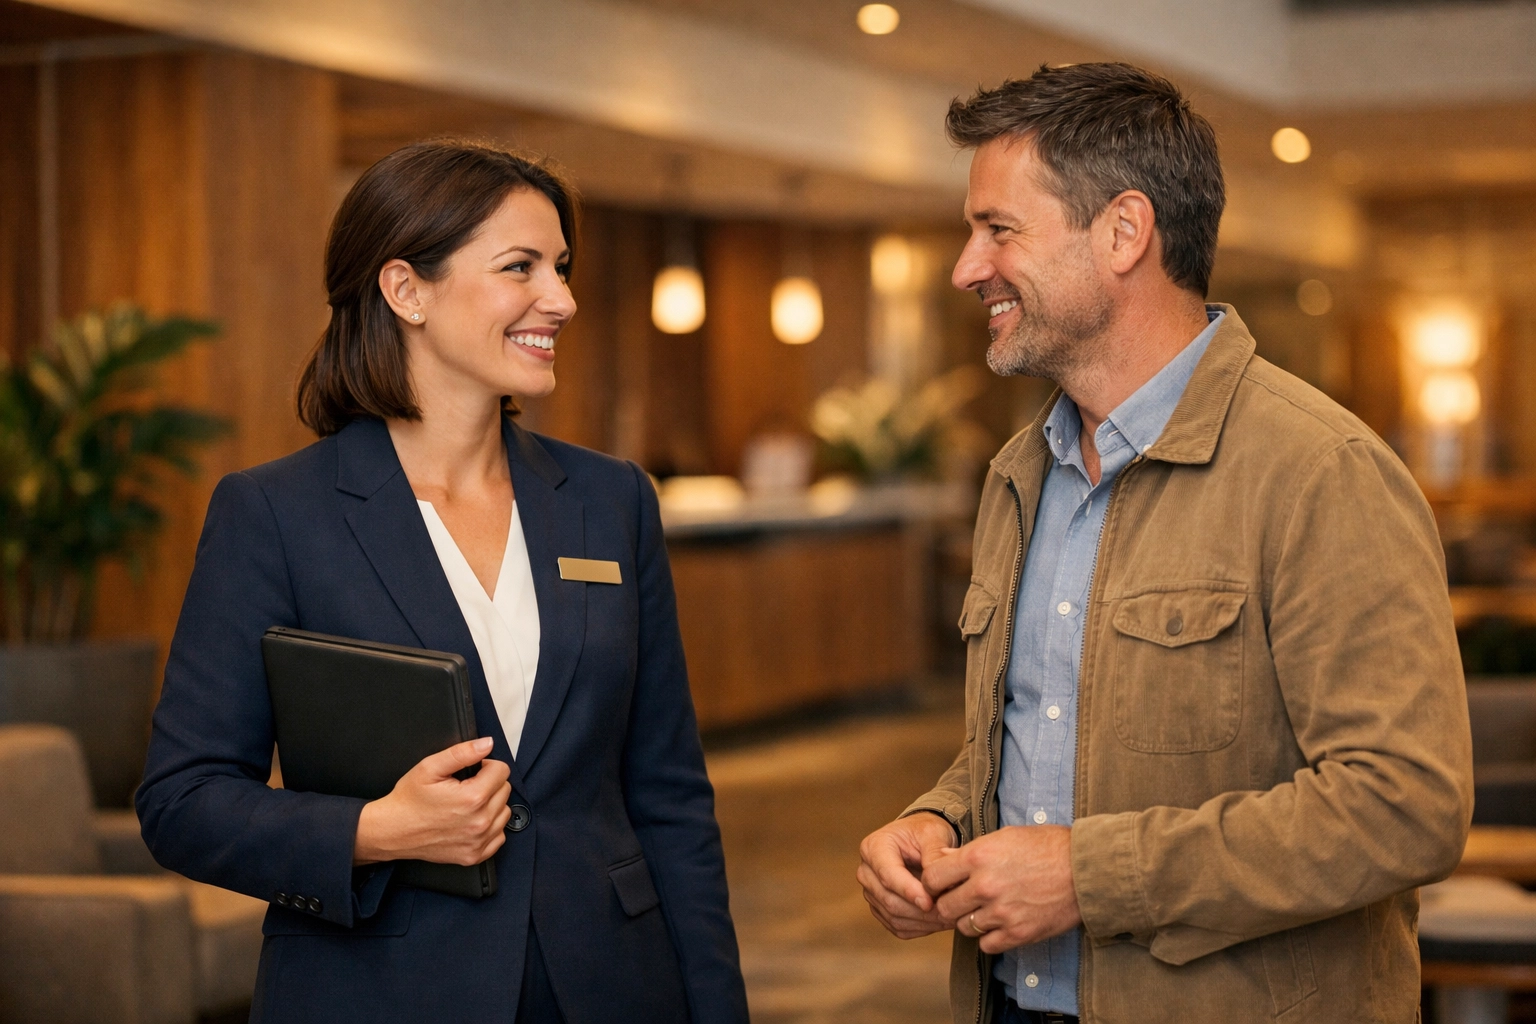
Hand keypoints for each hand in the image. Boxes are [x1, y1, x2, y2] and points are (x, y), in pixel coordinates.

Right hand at [354, 737, 511, 866]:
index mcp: (472, 798)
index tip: (472, 771)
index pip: (502, 771)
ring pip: (504, 813)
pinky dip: (490, 828)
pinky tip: (471, 821)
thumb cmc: (409, 800)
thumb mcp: (430, 767)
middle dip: (489, 784)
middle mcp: (480, 822)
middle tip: (465, 787)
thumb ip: (462, 752)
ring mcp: (478, 842)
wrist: (392, 831)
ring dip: (492, 805)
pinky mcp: (474, 856)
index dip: (486, 765)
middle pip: (505, 791)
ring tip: (467, 804)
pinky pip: (499, 837)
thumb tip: (487, 744)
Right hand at [858, 812, 958, 938]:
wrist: (921, 839)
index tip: (930, 902)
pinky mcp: (880, 908)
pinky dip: (920, 928)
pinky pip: (898, 926)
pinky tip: (939, 921)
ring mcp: (871, 892)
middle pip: (889, 900)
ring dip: (923, 922)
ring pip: (894, 917)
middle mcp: (867, 872)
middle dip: (920, 911)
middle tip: (948, 912)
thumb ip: (936, 854)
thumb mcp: (933, 833)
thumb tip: (940, 880)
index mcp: (873, 848)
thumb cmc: (924, 832)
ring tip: (949, 917)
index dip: (909, 891)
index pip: (888, 875)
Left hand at [921, 825, 1080, 954]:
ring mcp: (1001, 912)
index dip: (934, 882)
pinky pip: (986, 944)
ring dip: (971, 920)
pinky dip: (990, 937)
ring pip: (964, 927)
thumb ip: (972, 851)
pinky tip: (1001, 923)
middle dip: (949, 903)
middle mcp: (985, 886)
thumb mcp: (1005, 836)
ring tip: (986, 909)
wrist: (1087, 869)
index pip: (932, 878)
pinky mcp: (1018, 933)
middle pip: (944, 907)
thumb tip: (944, 860)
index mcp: (978, 856)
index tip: (943, 883)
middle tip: (962, 899)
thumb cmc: (1048, 847)